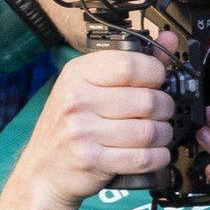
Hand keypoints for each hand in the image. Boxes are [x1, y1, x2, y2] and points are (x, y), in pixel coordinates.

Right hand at [15, 37, 175, 209]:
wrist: (42, 170)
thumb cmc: (70, 126)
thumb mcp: (91, 87)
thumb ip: (133, 65)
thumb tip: (168, 39)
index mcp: (78, 74)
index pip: (132, 65)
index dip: (156, 73)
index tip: (158, 81)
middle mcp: (77, 100)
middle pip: (149, 100)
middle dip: (165, 109)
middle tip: (159, 113)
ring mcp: (82, 131)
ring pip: (151, 131)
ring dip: (163, 135)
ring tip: (156, 134)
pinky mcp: (92, 160)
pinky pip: (144, 158)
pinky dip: (158, 157)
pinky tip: (152, 153)